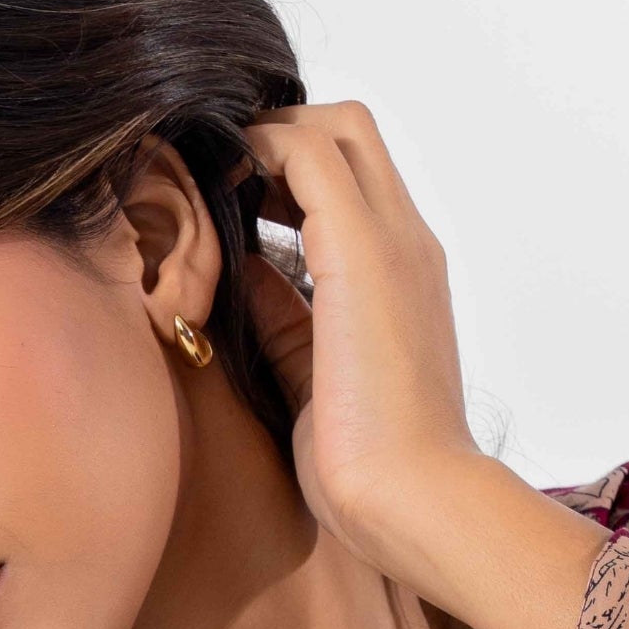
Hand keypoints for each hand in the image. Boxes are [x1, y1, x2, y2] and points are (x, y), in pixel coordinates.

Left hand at [236, 102, 604, 628]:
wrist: (413, 502)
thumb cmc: (366, 465)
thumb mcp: (307, 369)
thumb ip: (279, 311)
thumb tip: (235, 269)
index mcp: (402, 272)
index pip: (353, 173)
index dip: (286, 167)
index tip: (233, 203)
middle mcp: (407, 242)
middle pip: (347, 128)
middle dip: (275, 138)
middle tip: (222, 185)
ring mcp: (391, 240)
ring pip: (334, 127)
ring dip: (266, 143)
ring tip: (218, 189)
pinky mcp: (361, 253)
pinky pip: (305, 157)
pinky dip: (254, 159)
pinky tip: (216, 200)